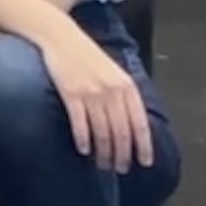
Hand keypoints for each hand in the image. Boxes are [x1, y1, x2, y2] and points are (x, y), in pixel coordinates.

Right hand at [41, 22, 155, 172]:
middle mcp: (112, 91)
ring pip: (102, 132)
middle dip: (122, 154)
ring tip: (103, 164)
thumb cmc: (88, 56)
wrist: (61, 36)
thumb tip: (134, 125)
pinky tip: (83, 149)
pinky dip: (83, 139)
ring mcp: (91, 93)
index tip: (145, 163)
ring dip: (104, 152)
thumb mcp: (114, 72)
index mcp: (127, 86)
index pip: (140, 123)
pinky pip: (80, 124)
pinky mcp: (71, 93)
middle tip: (120, 169)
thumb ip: (125, 96)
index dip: (144, 146)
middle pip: (121, 132)